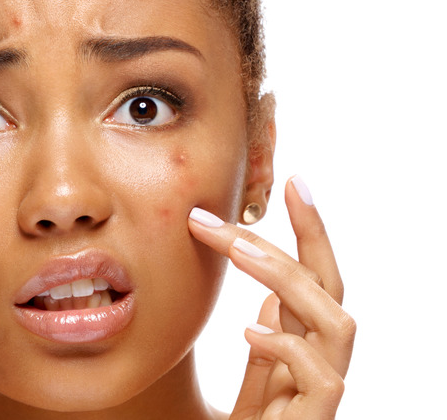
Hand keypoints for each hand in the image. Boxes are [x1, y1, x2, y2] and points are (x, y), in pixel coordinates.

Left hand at [189, 176, 354, 418]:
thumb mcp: (256, 380)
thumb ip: (271, 341)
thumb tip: (273, 293)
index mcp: (306, 347)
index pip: (318, 279)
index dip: (312, 231)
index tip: (295, 181)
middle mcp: (322, 364)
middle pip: (332, 289)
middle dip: (307, 234)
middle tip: (275, 189)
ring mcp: (322, 395)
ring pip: (337, 323)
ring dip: (289, 277)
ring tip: (239, 249)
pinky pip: (324, 379)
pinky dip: (288, 346)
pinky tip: (249, 331)